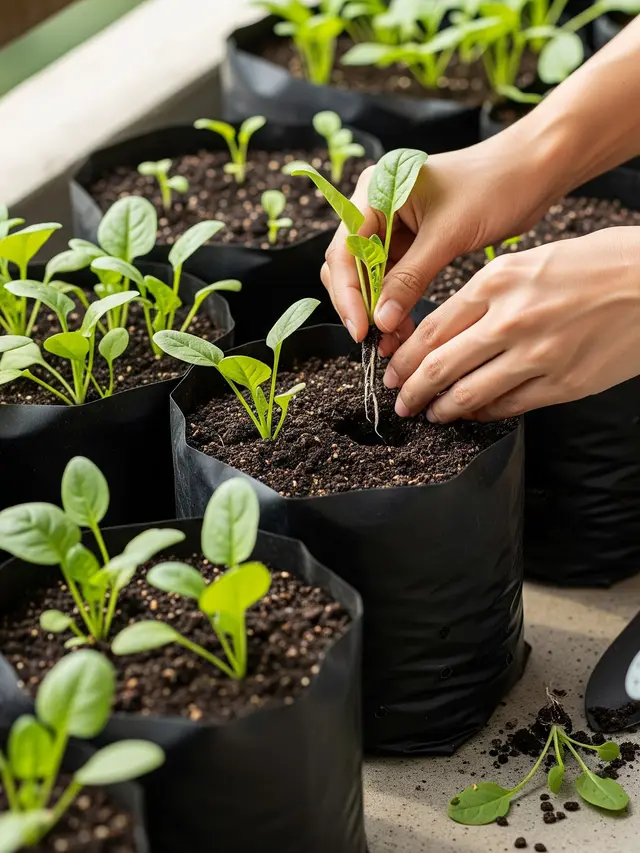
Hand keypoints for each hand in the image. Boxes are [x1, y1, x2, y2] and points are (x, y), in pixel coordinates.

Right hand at [321, 128, 561, 348]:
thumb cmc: (493, 185)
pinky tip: (403, 327)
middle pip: (348, 266)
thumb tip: (380, 320)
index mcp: (375, 192)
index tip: (361, 328)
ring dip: (378, 309)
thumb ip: (409, 279)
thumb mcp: (447, 235)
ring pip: (369, 278)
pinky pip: (392, 279)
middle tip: (376, 339)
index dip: (348, 294)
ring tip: (393, 340)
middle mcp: (376, 207)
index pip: (344, 250)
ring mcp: (392, 226)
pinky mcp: (410, 242)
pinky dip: (395, 303)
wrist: (531, 171)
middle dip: (360, 304)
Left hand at [384, 227, 639, 421]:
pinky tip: (473, 415)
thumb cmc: (598, 264)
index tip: (392, 371)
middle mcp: (510, 319)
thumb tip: (449, 328)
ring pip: (468, 395)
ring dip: (441, 410)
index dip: (404, 358)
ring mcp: (536, 355)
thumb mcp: (532, 261)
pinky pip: (507, 407)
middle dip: (411, 390)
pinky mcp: (562, 384)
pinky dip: (483, 415)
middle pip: (439, 366)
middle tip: (401, 402)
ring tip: (431, 415)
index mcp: (498, 281)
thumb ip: (487, 294)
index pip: (431, 329)